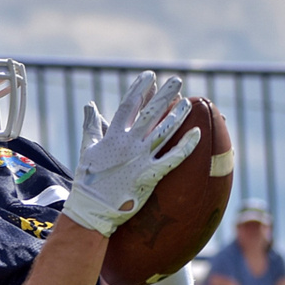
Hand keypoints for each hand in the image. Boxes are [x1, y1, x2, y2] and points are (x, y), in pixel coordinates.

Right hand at [62, 72, 198, 235]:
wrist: (92, 209)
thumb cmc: (89, 180)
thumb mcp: (87, 148)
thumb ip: (91, 125)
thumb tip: (89, 105)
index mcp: (112, 136)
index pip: (128, 105)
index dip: (139, 89)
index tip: (150, 76)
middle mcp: (128, 143)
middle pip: (150, 113)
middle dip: (164, 94)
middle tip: (177, 79)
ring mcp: (140, 159)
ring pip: (163, 132)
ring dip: (177, 115)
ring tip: (188, 102)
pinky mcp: (149, 176)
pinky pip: (172, 158)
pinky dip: (185, 146)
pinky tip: (197, 134)